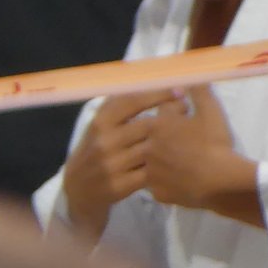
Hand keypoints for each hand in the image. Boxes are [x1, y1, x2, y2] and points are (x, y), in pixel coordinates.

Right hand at [62, 90, 175, 239]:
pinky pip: (152, 173)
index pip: (131, 101)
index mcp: (99, 123)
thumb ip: (119, 106)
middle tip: (188, 112)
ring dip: (173, 142)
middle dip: (173, 117)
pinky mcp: (120, 185)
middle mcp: (104, 142)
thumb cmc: (96, 150)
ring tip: (188, 135)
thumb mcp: (99, 126)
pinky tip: (176, 161)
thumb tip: (148, 79)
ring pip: (153, 150)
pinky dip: (165, 166)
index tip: (179, 89)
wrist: (79, 189)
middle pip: (148, 125)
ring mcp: (112, 165)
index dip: (158, 93)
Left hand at [140, 85, 256, 215]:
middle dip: (161, 134)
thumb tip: (193, 79)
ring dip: (156, 158)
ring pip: (146, 161)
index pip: (159, 113)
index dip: (175, 113)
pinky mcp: (155, 191)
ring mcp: (148, 171)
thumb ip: (199, 93)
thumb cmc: (215, 145)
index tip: (185, 115)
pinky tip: (175, 178)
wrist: (220, 181)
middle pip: (148, 136)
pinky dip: (163, 180)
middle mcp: (146, 147)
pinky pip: (155, 183)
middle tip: (181, 139)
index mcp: (157, 126)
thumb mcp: (211, 113)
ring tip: (177, 159)